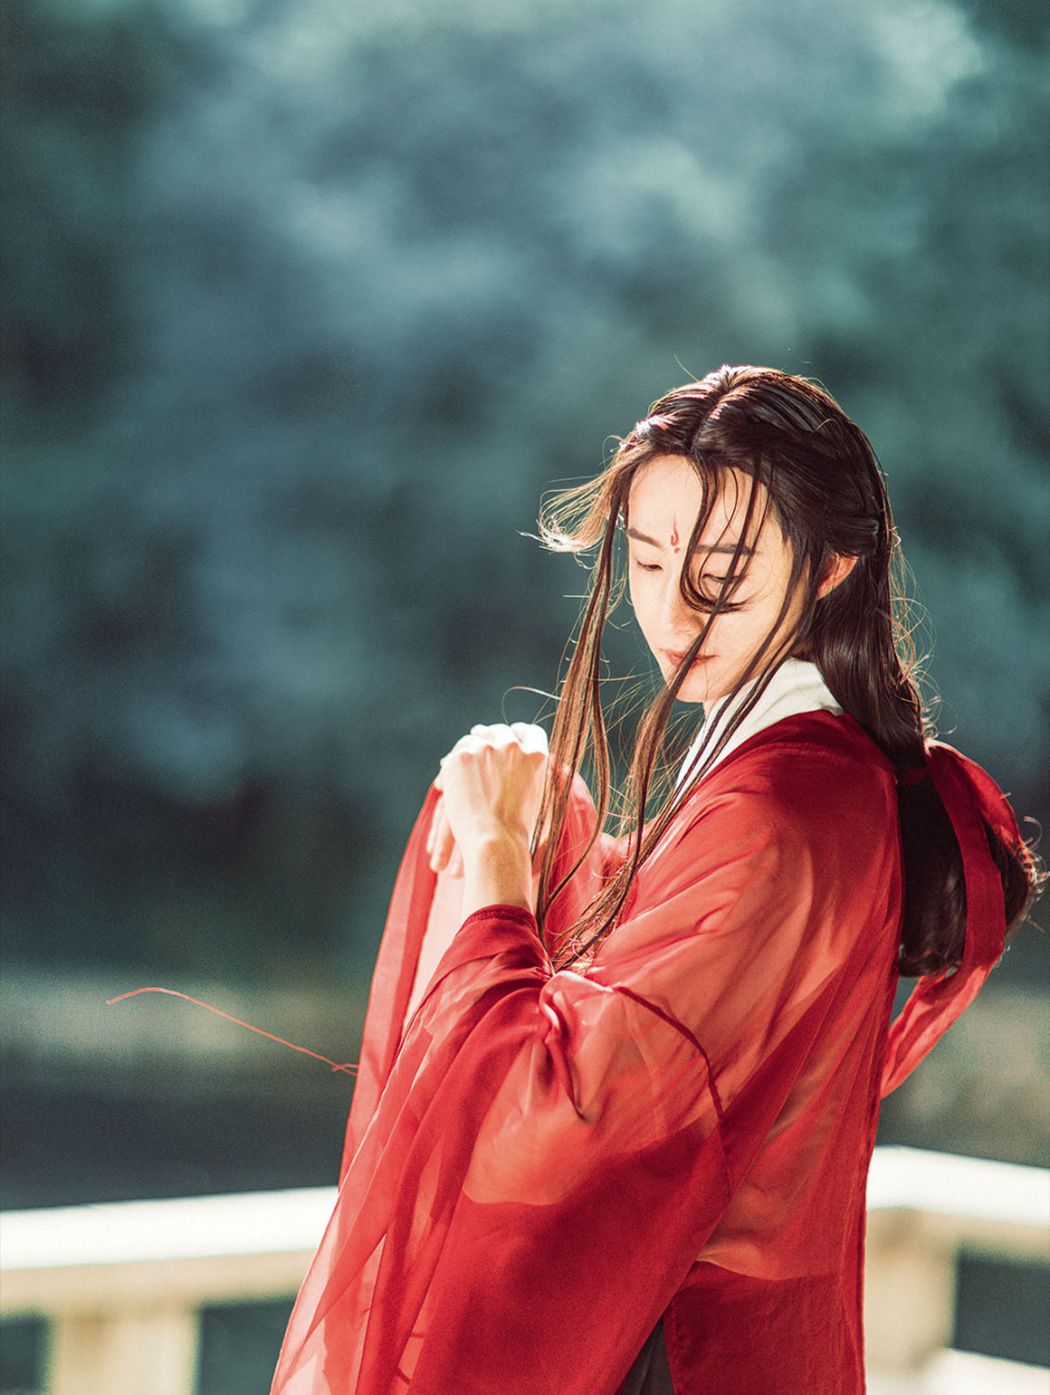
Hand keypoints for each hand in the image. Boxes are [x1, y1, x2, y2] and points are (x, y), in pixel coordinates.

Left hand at [426, 723, 549, 874]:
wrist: (495, 840)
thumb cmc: (521, 831)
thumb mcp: (543, 801)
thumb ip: (546, 779)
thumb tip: (557, 769)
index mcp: (538, 756)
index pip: (531, 733)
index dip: (520, 734)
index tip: (513, 735)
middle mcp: (513, 746)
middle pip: (500, 731)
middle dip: (491, 736)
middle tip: (481, 737)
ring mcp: (486, 749)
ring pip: (475, 739)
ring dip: (469, 749)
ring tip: (461, 759)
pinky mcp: (461, 756)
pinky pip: (455, 754)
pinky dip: (450, 768)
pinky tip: (445, 784)